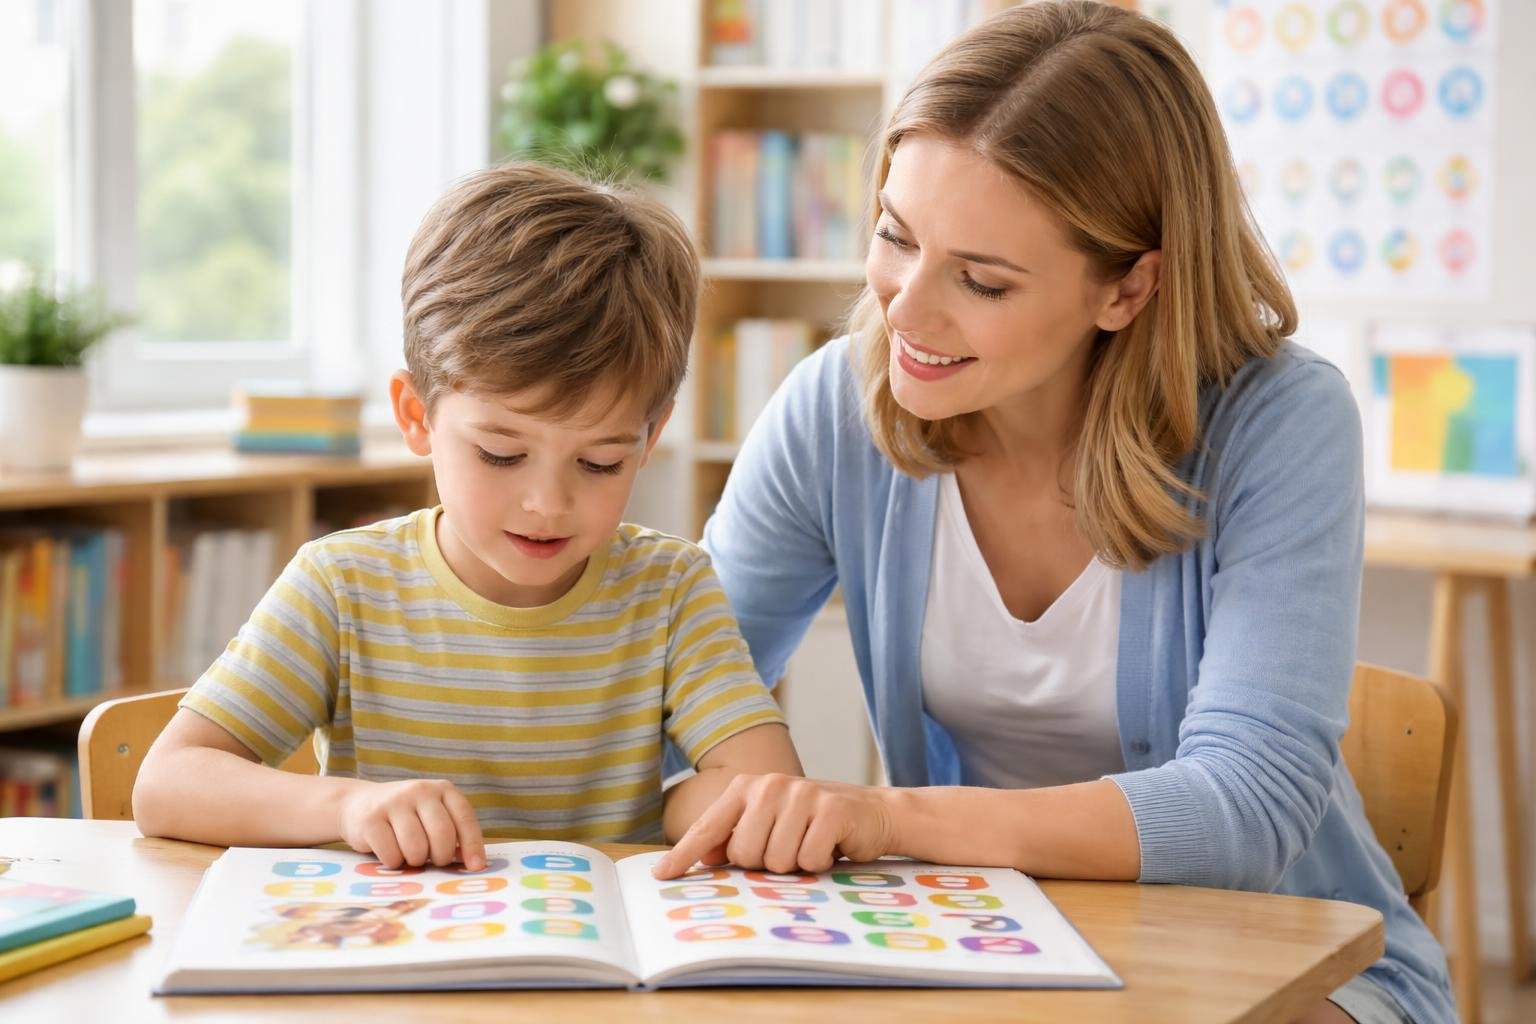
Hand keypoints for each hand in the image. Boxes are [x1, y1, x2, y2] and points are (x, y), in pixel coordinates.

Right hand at [335, 778, 485, 870]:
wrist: (357, 803)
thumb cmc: (405, 819)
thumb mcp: (431, 817)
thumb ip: (452, 834)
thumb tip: (473, 864)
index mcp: (442, 789)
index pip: (464, 818)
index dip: (473, 845)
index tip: (476, 867)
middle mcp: (420, 790)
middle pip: (442, 835)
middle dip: (440, 857)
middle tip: (432, 860)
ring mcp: (394, 802)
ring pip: (416, 848)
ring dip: (414, 861)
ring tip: (408, 854)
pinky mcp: (370, 818)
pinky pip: (391, 855)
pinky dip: (393, 862)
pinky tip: (389, 852)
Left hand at [651, 773, 897, 878]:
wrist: (875, 813)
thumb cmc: (815, 824)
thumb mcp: (772, 825)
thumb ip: (737, 836)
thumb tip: (706, 856)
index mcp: (748, 788)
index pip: (708, 827)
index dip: (684, 854)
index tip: (661, 876)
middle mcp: (770, 786)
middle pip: (744, 854)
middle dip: (765, 864)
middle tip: (789, 847)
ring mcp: (802, 795)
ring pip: (776, 861)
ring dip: (795, 865)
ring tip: (810, 846)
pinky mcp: (831, 810)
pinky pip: (808, 860)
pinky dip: (819, 863)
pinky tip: (831, 847)